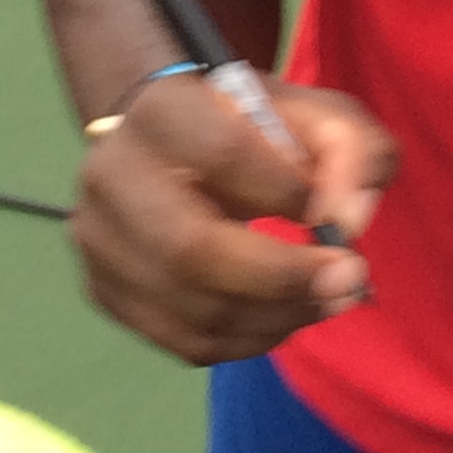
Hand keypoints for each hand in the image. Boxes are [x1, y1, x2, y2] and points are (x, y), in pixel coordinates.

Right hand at [71, 73, 395, 364]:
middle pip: (192, 248)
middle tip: (349, 282)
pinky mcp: (105, 292)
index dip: (289, 193)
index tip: (337, 216)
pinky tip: (284, 315)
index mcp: (162, 111)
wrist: (178, 148)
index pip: (224, 154)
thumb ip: (352, 152)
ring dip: (277, 318)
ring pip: (190, 308)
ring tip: (328, 300)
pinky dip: (248, 340)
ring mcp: (99, 239)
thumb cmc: (258, 130)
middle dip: (284, 277)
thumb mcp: (319, 117)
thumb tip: (347, 220)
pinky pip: (184, 341)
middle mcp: (111, 174)